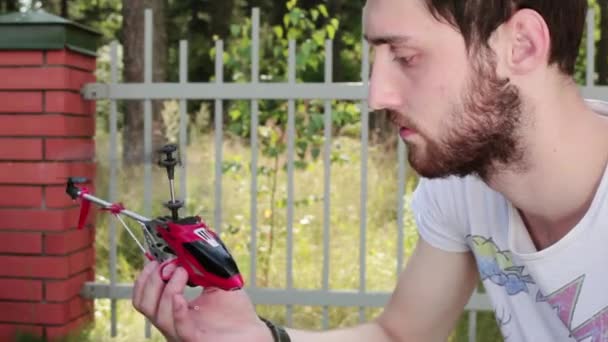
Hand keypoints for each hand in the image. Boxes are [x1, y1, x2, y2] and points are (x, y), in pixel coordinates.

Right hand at [132, 260, 272, 341]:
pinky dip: (177, 310)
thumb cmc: (235, 311)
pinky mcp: (198, 340)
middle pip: (144, 305)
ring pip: (158, 315)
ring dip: (168, 288)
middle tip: (169, 264)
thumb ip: (199, 266)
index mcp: (173, 310)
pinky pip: (180, 328)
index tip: (155, 259)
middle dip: (152, 280)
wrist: (253, 330)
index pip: (144, 297)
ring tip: (183, 271)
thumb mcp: (214, 281)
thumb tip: (186, 247)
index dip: (144, 278)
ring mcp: (183, 333)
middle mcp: (173, 322)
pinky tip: (179, 296)